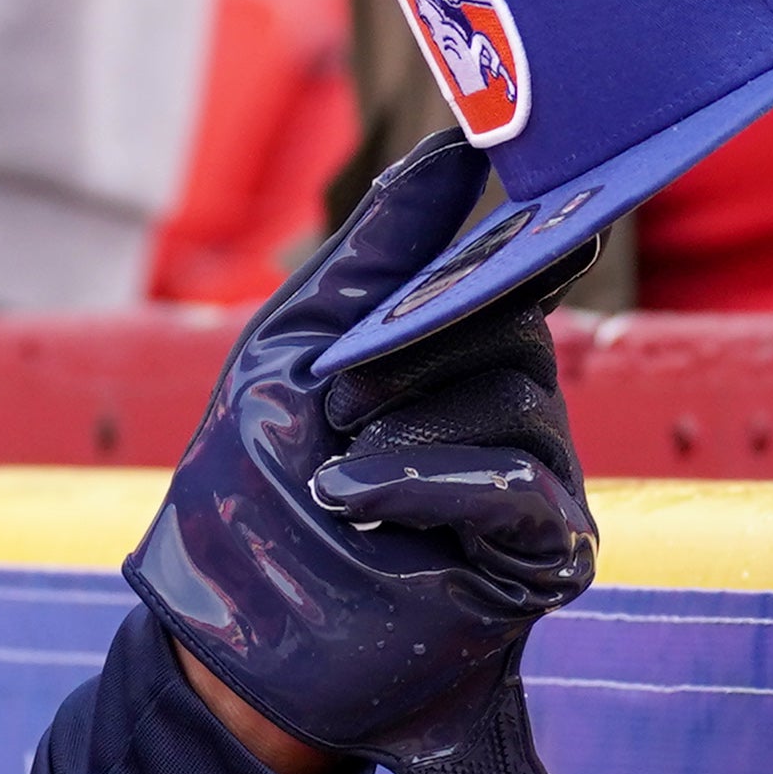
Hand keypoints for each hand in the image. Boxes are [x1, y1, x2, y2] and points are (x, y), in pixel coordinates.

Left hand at [125, 135, 599, 773]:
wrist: (231, 630)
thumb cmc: (254, 483)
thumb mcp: (296, 342)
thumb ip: (380, 249)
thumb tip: (461, 143)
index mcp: (465, 352)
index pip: (510, 273)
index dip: (513, 240)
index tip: (528, 196)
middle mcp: (514, 411)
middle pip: (506, 333)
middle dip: (402, 357)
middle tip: (332, 405)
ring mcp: (535, 485)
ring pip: (513, 407)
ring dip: (400, 432)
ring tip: (332, 478)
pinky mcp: (541, 559)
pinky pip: (518, 492)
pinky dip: (432, 483)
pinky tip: (360, 493)